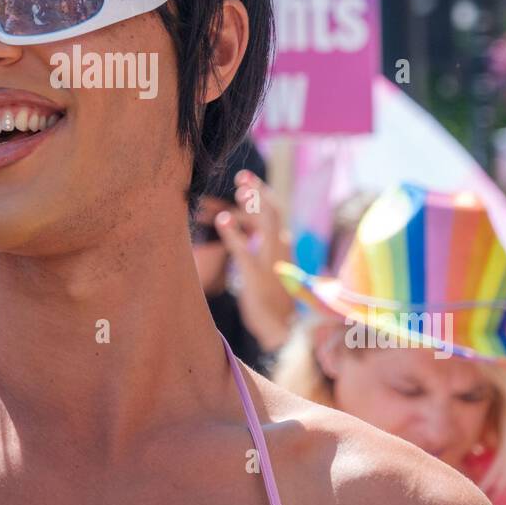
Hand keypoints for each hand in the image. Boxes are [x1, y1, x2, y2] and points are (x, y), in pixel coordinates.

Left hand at [213, 170, 295, 352]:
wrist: (281, 329)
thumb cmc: (272, 297)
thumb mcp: (271, 265)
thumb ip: (263, 243)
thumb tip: (252, 224)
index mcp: (283, 245)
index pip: (275, 211)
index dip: (261, 193)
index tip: (246, 181)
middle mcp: (281, 249)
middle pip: (273, 211)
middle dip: (258, 191)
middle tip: (241, 175)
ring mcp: (271, 262)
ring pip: (265, 224)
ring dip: (251, 204)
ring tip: (236, 192)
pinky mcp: (257, 277)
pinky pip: (245, 250)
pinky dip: (233, 233)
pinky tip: (222, 220)